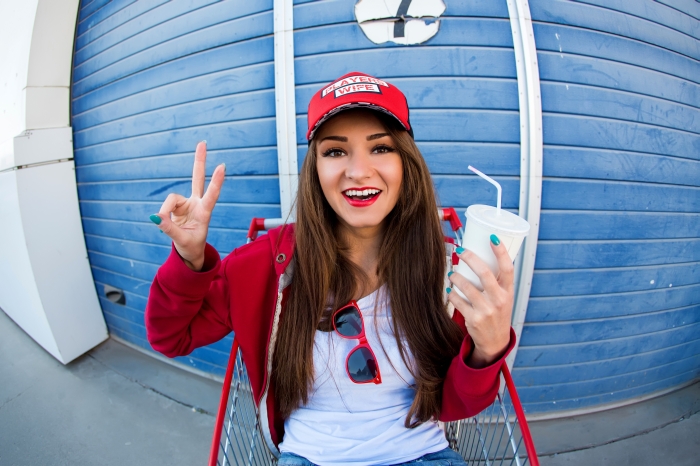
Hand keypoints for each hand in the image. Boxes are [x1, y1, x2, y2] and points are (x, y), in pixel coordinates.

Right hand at [149, 141, 224, 270]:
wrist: (189, 251)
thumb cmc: (191, 247)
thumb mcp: (181, 241)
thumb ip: (169, 229)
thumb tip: (155, 217)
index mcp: (205, 213)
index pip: (212, 195)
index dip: (216, 182)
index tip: (222, 166)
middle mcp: (197, 204)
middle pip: (197, 179)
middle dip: (199, 161)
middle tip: (202, 142)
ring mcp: (187, 204)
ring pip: (171, 199)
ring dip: (166, 211)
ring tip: (164, 225)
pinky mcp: (177, 206)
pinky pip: (166, 206)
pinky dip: (162, 214)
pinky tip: (163, 222)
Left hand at [447, 238, 513, 367]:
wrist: (495, 342)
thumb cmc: (498, 313)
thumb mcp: (505, 297)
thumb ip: (497, 281)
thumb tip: (482, 255)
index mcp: (509, 292)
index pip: (508, 268)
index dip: (501, 252)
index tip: (492, 238)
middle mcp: (499, 300)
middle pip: (484, 273)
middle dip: (470, 258)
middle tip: (460, 250)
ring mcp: (486, 310)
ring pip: (467, 286)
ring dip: (456, 276)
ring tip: (452, 273)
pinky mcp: (473, 319)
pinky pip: (458, 301)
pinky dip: (452, 293)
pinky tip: (449, 290)